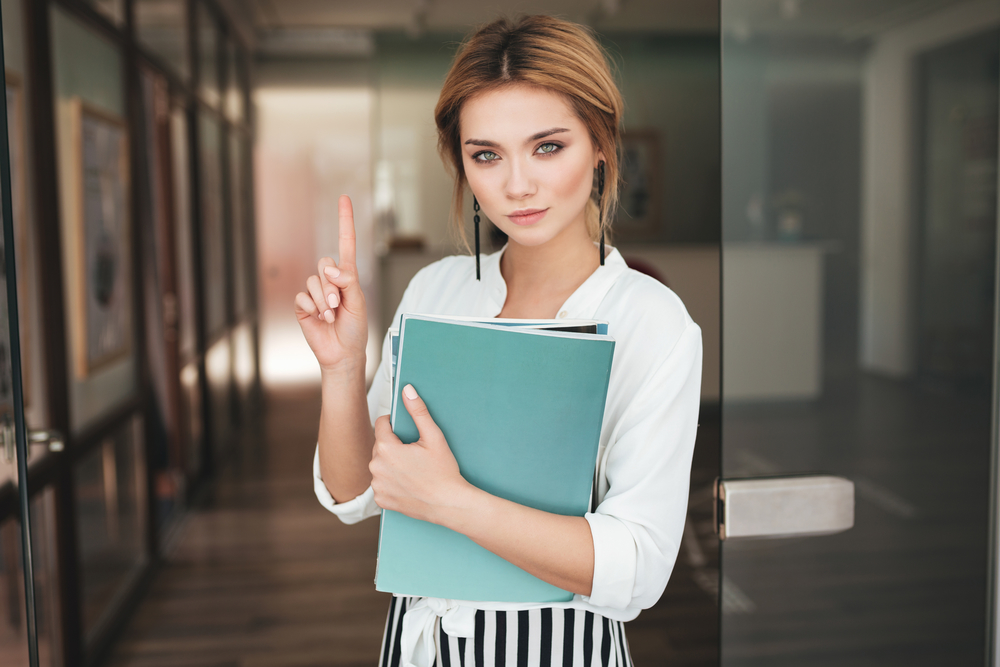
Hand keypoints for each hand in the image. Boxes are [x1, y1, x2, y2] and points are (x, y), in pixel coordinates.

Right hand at [294, 195, 368, 373]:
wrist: (342, 353)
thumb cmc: (355, 328)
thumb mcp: (358, 303)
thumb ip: (347, 282)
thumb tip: (329, 269)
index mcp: (348, 276)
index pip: (345, 243)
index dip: (345, 221)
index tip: (344, 198)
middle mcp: (330, 280)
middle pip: (324, 263)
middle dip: (331, 285)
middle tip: (338, 305)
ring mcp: (315, 292)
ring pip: (313, 281)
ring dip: (323, 300)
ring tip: (330, 316)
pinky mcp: (303, 305)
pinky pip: (302, 297)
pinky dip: (312, 308)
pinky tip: (317, 318)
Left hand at [369, 384, 468, 522]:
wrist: (449, 504)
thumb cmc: (444, 472)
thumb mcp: (434, 437)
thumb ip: (418, 411)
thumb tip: (407, 390)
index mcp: (386, 449)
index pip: (381, 424)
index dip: (394, 425)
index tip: (407, 433)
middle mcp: (376, 467)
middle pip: (380, 446)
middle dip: (394, 446)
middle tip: (415, 454)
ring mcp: (377, 485)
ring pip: (380, 465)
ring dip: (391, 464)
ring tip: (412, 470)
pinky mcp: (381, 499)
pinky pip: (381, 483)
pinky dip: (391, 481)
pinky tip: (407, 483)